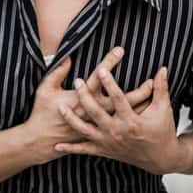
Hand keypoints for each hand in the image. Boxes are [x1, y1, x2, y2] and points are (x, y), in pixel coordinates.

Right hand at [23, 47, 152, 164]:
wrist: (40, 141)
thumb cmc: (41, 113)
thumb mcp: (45, 89)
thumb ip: (56, 72)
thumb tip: (67, 57)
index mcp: (79, 98)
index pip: (98, 78)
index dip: (109, 63)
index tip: (121, 51)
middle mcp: (90, 113)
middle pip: (118, 100)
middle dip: (136, 89)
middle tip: (151, 79)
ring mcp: (95, 126)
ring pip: (122, 116)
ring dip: (138, 106)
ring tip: (152, 96)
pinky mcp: (96, 134)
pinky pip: (118, 127)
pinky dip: (129, 120)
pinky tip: (143, 113)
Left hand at [55, 66, 190, 174]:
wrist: (160, 159)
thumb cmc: (162, 131)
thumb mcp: (163, 110)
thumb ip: (161, 88)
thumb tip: (163, 68)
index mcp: (132, 121)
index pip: (119, 99)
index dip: (110, 84)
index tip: (102, 69)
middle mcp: (118, 132)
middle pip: (97, 113)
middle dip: (86, 97)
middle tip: (77, 81)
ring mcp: (109, 142)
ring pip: (86, 130)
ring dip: (72, 119)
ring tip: (61, 107)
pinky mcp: (104, 151)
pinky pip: (85, 150)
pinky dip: (71, 149)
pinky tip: (57, 145)